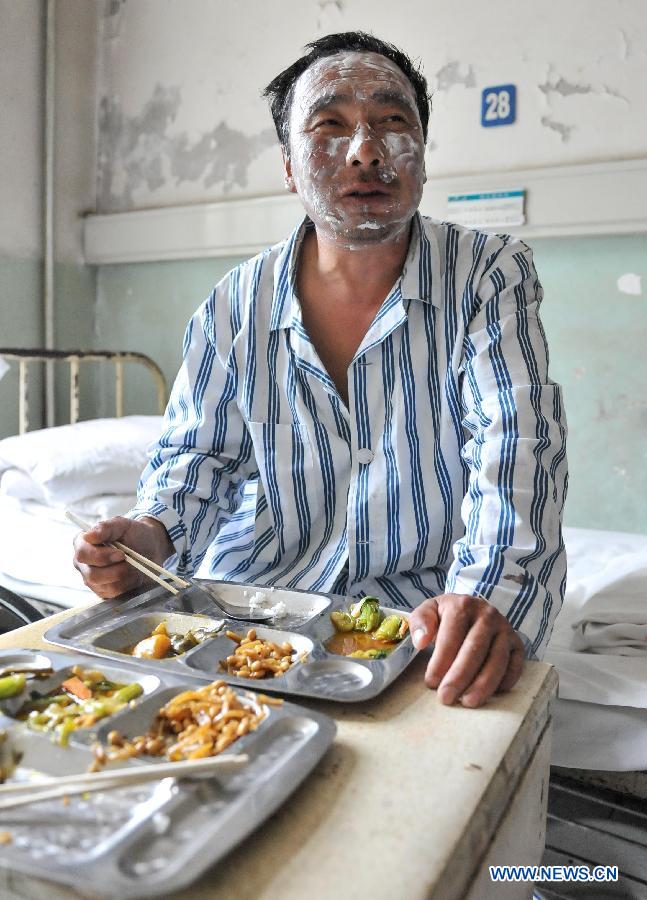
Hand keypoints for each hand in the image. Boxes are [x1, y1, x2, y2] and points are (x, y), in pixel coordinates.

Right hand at [73, 516, 174, 598]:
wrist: (151, 547)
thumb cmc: (134, 533)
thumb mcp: (122, 525)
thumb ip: (105, 527)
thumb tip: (88, 535)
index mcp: (82, 544)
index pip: (82, 554)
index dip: (101, 556)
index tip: (120, 553)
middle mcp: (83, 563)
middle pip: (92, 575)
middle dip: (115, 570)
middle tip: (129, 560)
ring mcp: (92, 579)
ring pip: (104, 586)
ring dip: (123, 576)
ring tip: (132, 565)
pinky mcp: (103, 591)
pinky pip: (113, 594)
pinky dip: (127, 584)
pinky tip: (131, 574)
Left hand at [409, 593, 524, 706]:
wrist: (473, 609)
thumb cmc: (447, 616)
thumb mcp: (429, 611)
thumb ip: (420, 622)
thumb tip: (421, 642)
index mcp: (463, 605)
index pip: (452, 635)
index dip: (441, 660)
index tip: (431, 682)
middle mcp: (488, 616)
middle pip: (475, 649)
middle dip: (460, 676)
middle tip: (446, 697)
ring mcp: (506, 630)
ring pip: (497, 660)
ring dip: (483, 684)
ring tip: (468, 702)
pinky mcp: (517, 645)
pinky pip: (516, 666)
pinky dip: (505, 681)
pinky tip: (491, 695)